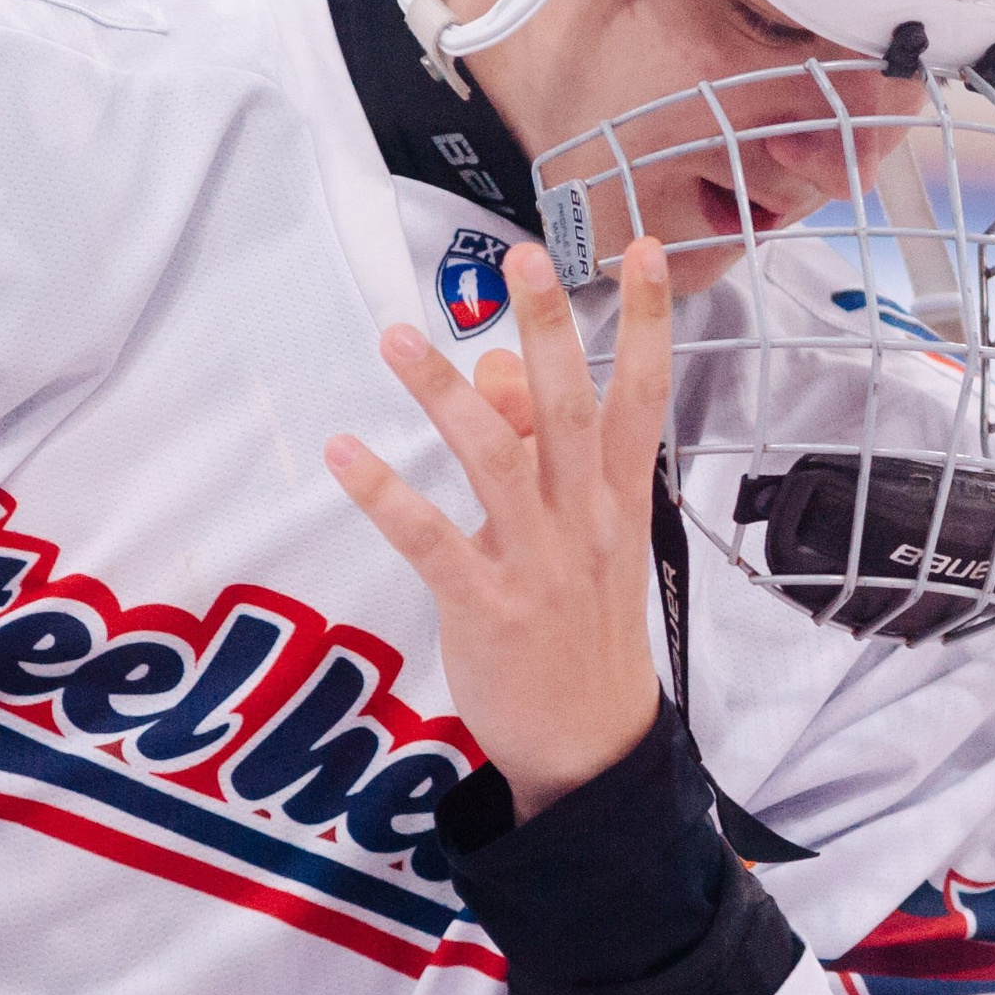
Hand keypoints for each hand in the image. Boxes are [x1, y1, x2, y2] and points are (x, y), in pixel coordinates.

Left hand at [325, 238, 670, 822]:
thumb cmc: (582, 624)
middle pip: (569, 408)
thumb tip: (496, 369)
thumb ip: (539, 449)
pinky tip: (344, 452)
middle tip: (522, 258)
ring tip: (395, 336)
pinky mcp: (488, 608)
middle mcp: (586, 520)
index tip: (650, 249)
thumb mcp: (582, 533)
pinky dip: (385, 494)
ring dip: (443, 395)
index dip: (647, 322)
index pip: (642, 394)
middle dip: (547, 330)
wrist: (591, 745)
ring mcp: (540, 564)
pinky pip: (431, 541)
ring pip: (494, 461)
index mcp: (618, 497)